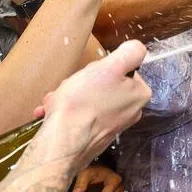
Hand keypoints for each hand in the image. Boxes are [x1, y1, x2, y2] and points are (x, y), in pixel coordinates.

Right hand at [34, 40, 150, 166]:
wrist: (62, 144)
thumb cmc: (84, 103)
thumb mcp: (110, 67)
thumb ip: (130, 53)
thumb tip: (136, 48)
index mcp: (139, 95)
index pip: (121, 69)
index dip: (101, 69)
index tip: (90, 75)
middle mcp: (130, 112)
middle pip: (103, 84)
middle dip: (80, 83)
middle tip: (71, 88)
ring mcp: (111, 125)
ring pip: (87, 99)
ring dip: (68, 96)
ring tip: (58, 102)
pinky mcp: (93, 136)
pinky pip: (78, 115)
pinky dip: (64, 111)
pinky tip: (52, 112)